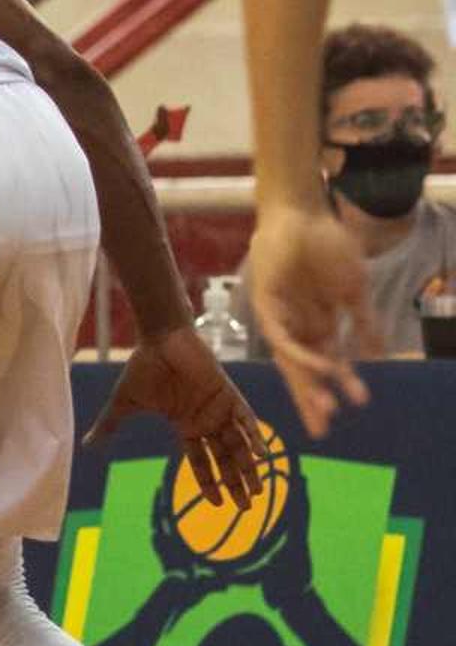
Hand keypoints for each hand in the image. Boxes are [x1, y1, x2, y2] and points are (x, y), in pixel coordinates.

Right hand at [84, 326, 264, 510]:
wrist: (160, 339)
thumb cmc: (143, 367)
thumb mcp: (124, 404)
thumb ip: (109, 426)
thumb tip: (86, 445)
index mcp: (185, 425)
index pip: (200, 461)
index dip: (209, 483)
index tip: (217, 505)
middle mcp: (206, 420)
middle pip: (224, 459)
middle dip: (235, 483)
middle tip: (245, 509)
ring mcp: (219, 408)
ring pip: (238, 444)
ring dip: (249, 467)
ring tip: (257, 491)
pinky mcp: (228, 394)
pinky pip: (246, 419)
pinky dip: (254, 436)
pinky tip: (262, 455)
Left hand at [246, 207, 380, 436]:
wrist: (306, 215)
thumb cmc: (330, 248)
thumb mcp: (355, 292)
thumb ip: (364, 324)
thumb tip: (378, 355)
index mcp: (317, 325)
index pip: (324, 364)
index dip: (335, 386)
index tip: (354, 408)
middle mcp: (298, 326)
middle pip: (303, 371)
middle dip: (314, 399)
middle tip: (323, 430)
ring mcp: (281, 317)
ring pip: (291, 361)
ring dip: (307, 385)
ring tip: (324, 409)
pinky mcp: (266, 305)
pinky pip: (284, 338)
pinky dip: (302, 354)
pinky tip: (321, 368)